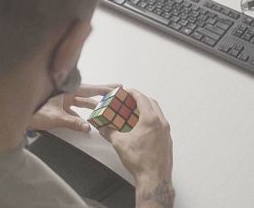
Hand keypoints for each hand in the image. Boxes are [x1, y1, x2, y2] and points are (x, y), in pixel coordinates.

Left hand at [27, 84, 120, 131]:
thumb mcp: (56, 118)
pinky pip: (73, 109)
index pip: (89, 89)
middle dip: (101, 95)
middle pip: (87, 94)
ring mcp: (60, 99)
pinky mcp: (56, 107)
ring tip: (105, 109)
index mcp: (65, 89)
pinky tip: (87, 121)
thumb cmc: (32, 112)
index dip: (104, 89)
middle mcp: (64, 92)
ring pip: (81, 102)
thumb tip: (89, 127)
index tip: (117, 87)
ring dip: (92, 106)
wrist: (17, 117)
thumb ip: (73, 122)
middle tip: (116, 94)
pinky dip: (81, 114)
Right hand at [99, 89, 173, 206]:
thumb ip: (109, 132)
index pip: (142, 99)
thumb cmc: (141, 162)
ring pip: (157, 113)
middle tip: (131, 99)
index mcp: (150, 120)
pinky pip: (160, 123)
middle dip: (141, 99)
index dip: (133, 93)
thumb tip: (103, 128)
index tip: (127, 91)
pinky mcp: (167, 140)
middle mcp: (161, 123)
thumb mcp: (119, 143)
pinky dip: (151, 120)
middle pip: (152, 103)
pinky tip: (142, 127)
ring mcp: (166, 132)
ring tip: (136, 112)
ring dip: (147, 109)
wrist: (154, 178)